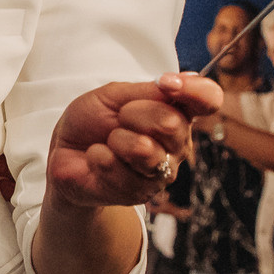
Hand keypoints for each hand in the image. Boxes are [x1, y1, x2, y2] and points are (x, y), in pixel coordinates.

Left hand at [48, 73, 223, 208]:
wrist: (65, 153)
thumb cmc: (92, 121)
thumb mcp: (114, 94)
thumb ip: (148, 90)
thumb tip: (184, 79)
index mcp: (177, 113)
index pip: (208, 99)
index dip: (194, 90)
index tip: (166, 83)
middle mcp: (177, 145)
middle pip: (172, 123)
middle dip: (133, 114)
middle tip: (118, 118)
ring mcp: (161, 172)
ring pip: (145, 149)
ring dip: (116, 139)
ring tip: (108, 142)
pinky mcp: (139, 193)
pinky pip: (120, 171)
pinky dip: (100, 158)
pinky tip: (98, 159)